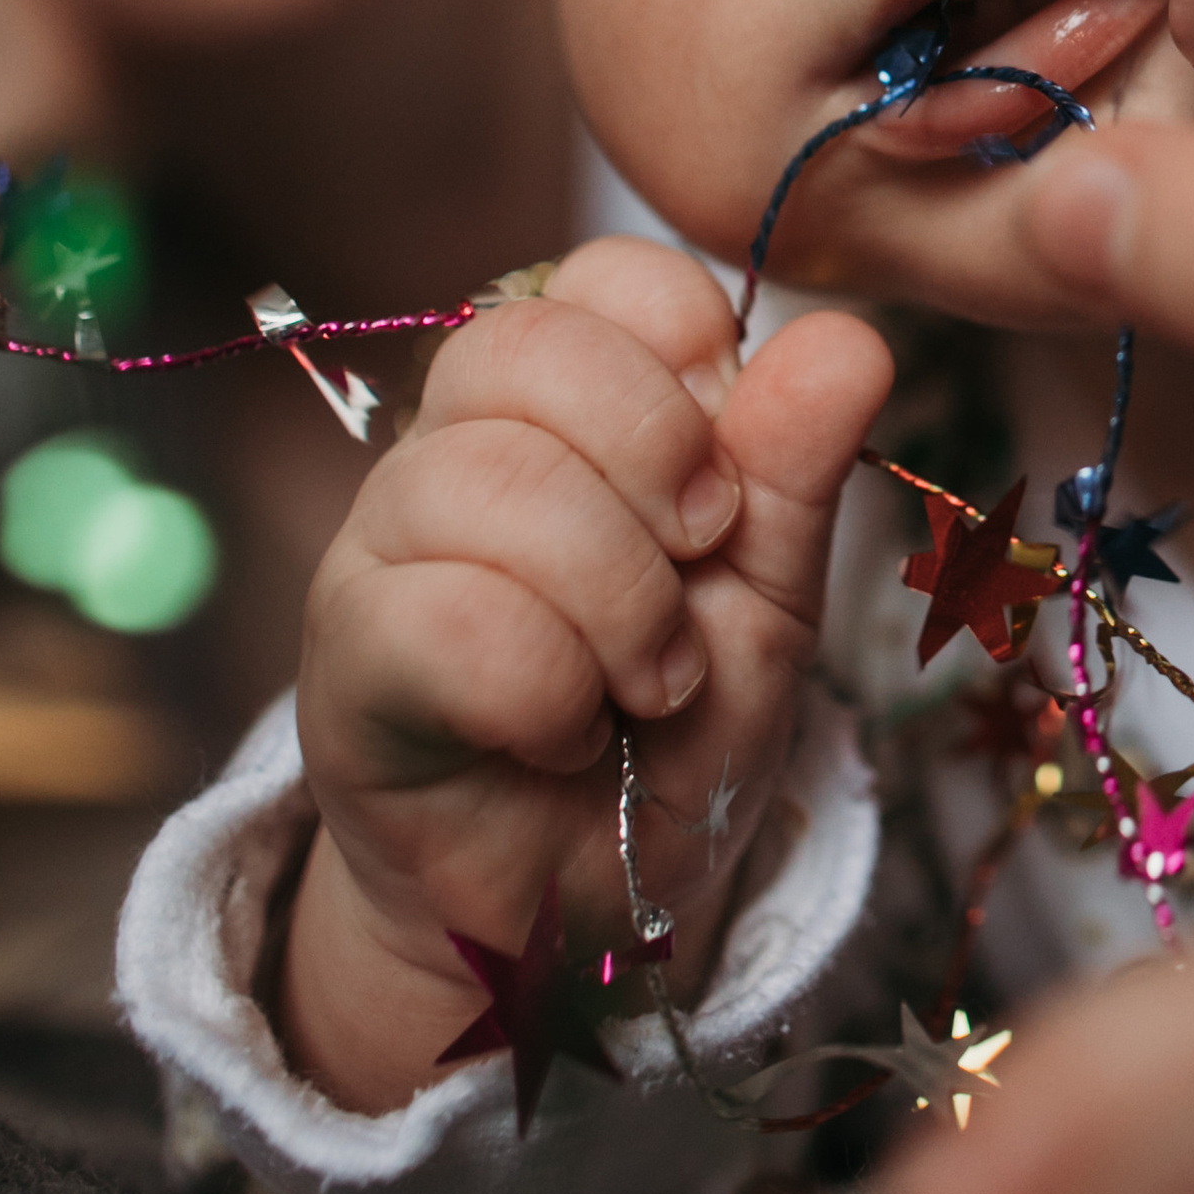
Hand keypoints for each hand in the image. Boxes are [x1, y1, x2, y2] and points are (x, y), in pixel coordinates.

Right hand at [282, 236, 890, 1112]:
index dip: (687, 350)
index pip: (602, 276)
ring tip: (644, 682)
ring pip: (486, 482)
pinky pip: (449, 616)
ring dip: (616, 601)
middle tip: (697, 569)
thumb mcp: (768, 603)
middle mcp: (455, 447)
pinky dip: (547, 686)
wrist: (580, 918)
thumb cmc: (666, 741)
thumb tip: (848, 339)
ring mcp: (384, 546)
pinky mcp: (345, 660)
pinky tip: (565, 733)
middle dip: (656, 461)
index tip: (728, 475)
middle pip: (528, 348)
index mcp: (565, 407)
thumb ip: (795, 474)